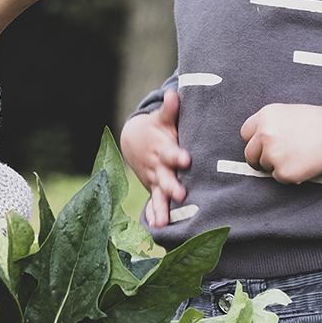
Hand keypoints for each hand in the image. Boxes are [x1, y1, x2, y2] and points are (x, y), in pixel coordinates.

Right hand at [121, 90, 190, 227]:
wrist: (135, 141)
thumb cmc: (157, 129)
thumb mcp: (163, 119)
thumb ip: (170, 110)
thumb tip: (174, 93)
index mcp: (162, 149)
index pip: (170, 153)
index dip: (177, 156)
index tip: (186, 159)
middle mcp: (157, 166)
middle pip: (165, 177)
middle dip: (171, 186)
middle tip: (181, 194)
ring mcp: (154, 180)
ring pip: (158, 195)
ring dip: (161, 207)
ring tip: (164, 221)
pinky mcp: (154, 189)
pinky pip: (154, 204)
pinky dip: (154, 215)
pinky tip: (157, 229)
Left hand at [239, 103, 321, 183]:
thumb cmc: (316, 123)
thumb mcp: (286, 113)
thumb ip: (268, 124)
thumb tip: (256, 141)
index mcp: (264, 116)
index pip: (246, 134)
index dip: (255, 141)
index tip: (263, 145)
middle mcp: (264, 134)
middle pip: (250, 154)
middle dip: (260, 158)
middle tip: (277, 158)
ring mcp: (273, 154)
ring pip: (265, 166)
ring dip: (277, 165)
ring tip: (298, 155)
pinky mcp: (284, 172)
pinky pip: (279, 178)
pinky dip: (289, 174)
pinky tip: (303, 163)